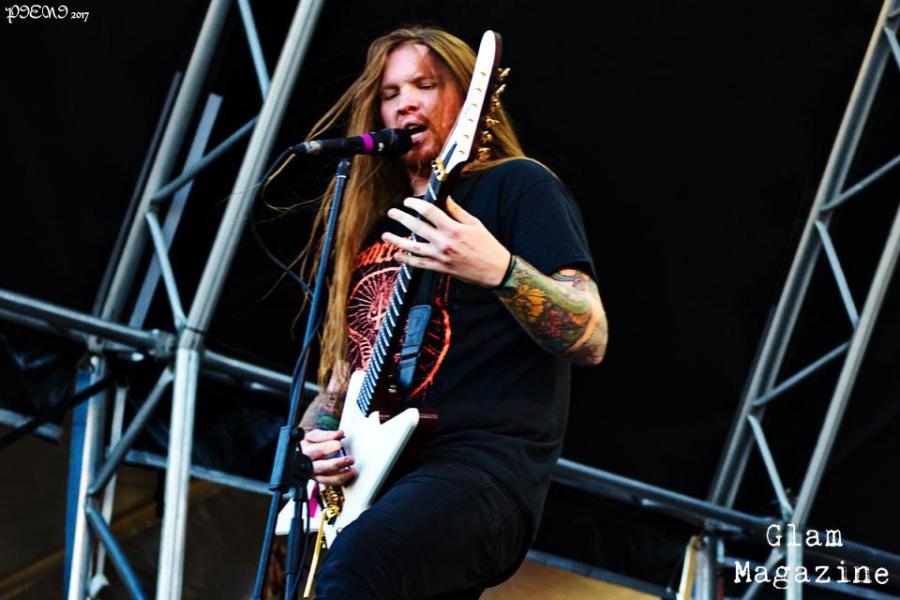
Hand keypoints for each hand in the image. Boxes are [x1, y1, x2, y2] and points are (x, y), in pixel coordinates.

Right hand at [299, 429, 356, 484]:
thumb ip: (326, 435)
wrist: (303, 452)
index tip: (338, 444)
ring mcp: (312, 474)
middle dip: (336, 464)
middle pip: (321, 467)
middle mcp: (307, 465)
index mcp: (304, 451)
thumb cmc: (309, 443)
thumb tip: (339, 434)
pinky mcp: (318, 480)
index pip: (315, 451)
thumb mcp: (314, 435)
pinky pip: (329, 483)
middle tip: (349, 459)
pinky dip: (340, 480)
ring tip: (352, 470)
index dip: (327, 448)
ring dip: (341, 475)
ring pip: (325, 479)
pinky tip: (348, 474)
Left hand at [383, 196, 510, 286]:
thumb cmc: (487, 245)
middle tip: (391, 213)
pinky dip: (406, 260)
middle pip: (416, 227)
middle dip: (401, 218)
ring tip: (385, 235)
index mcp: (453, 228)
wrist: (494, 270)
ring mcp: (440, 256)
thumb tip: (445, 198)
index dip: (415, 204)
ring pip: (412, 247)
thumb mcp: (474, 223)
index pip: (428, 211)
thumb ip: (457, 211)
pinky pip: (419, 264)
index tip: (408, 201)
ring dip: (396, 241)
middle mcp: (443, 242)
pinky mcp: (440, 268)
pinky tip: (397, 255)